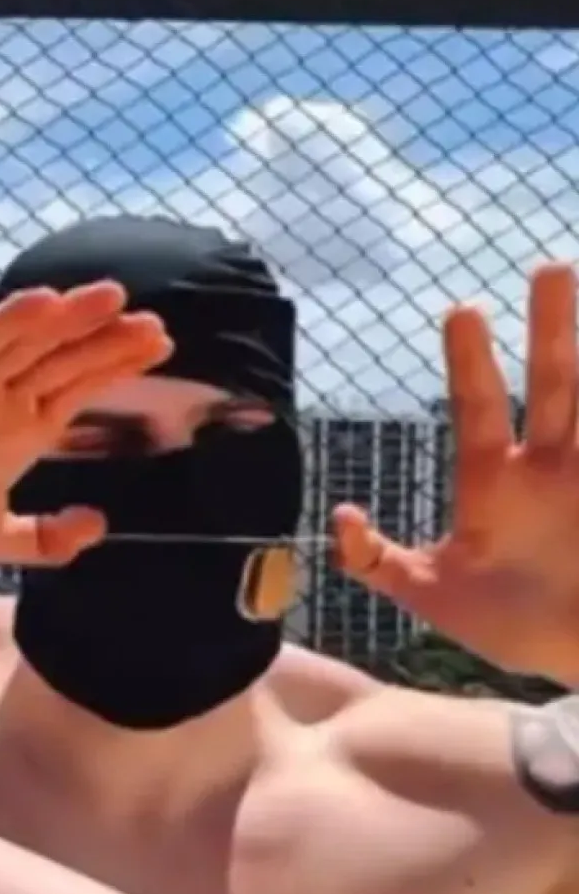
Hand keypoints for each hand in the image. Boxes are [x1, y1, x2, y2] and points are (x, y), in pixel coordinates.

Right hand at [0, 282, 171, 565]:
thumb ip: (43, 539)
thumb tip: (98, 524)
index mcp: (16, 427)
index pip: (74, 383)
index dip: (114, 362)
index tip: (160, 342)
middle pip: (58, 356)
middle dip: (103, 336)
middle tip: (153, 322)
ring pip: (27, 342)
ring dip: (67, 319)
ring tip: (114, 298)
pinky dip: (8, 321)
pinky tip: (46, 303)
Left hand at [334, 263, 578, 684]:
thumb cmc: (507, 625)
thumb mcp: (431, 596)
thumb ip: (377, 561)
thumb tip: (338, 516)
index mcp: (496, 483)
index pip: (480, 409)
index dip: (471, 364)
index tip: (462, 311)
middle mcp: (551, 468)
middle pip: (557, 385)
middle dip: (553, 330)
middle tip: (547, 268)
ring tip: (576, 283)